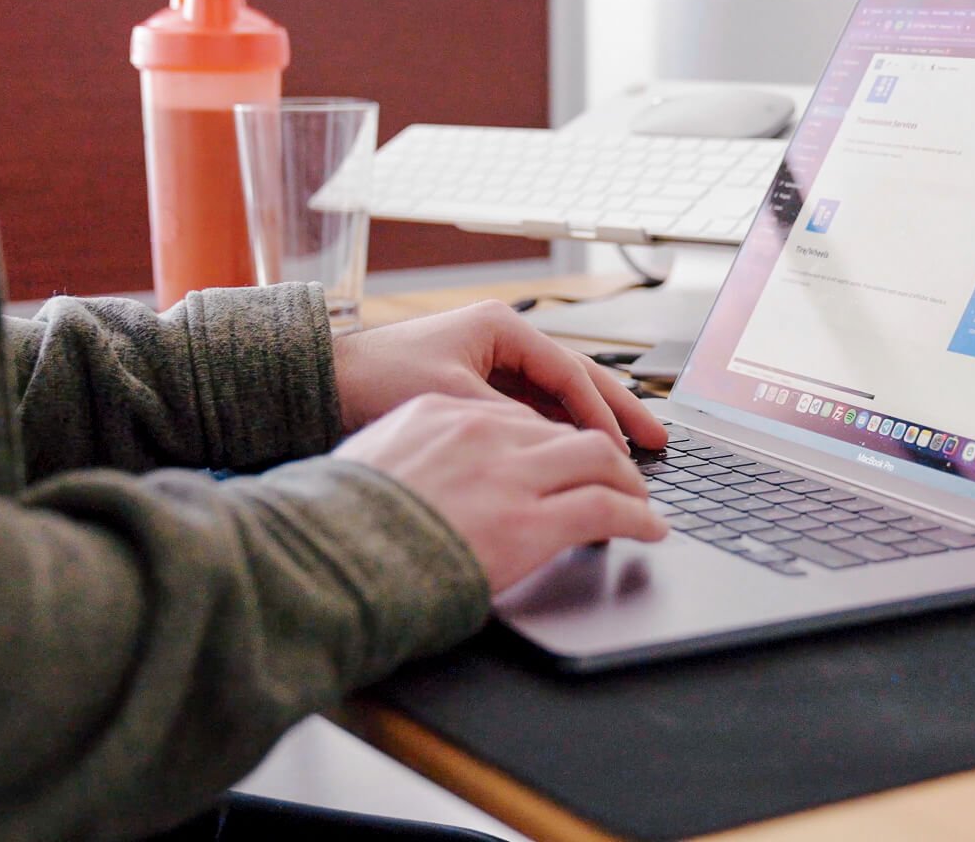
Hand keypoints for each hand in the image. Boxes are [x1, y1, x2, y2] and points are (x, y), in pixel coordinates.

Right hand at [332, 394, 667, 589]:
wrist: (325, 561)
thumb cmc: (335, 527)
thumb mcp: (372, 465)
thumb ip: (413, 460)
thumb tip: (432, 480)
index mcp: (439, 412)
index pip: (518, 412)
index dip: (553, 437)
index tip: (568, 455)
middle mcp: (480, 432)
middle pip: (565, 428)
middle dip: (602, 450)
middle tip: (623, 472)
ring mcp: (508, 474)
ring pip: (598, 458)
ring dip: (627, 480)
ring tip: (641, 499)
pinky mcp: (530, 520)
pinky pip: (605, 507)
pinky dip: (637, 515)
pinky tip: (648, 528)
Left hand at [333, 300, 665, 450]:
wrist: (324, 384)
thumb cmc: (377, 380)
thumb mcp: (453, 402)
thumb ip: (511, 424)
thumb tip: (557, 454)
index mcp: (501, 328)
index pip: (570, 374)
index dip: (601, 415)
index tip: (624, 449)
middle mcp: (502, 340)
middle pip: (577, 378)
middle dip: (618, 411)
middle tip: (658, 440)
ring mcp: (492, 364)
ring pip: (558, 397)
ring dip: (591, 424)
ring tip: (631, 451)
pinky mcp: (478, 389)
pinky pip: (532, 412)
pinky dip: (558, 432)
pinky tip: (578, 456)